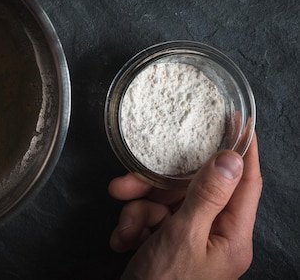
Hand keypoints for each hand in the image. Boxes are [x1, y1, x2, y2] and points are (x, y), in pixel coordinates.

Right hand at [108, 132, 261, 279]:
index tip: (239, 120)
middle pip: (191, 191)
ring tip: (124, 232)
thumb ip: (207, 195)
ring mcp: (189, 242)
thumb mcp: (182, 237)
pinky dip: (132, 227)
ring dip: (137, 213)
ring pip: (164, 204)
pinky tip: (122, 243)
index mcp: (231, 236)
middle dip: (155, 188)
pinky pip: (150, 221)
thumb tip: (231, 158)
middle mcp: (213, 236)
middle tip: (125, 185)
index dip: (242, 149)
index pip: (245, 182)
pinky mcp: (167, 246)